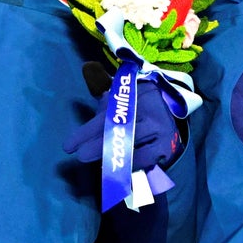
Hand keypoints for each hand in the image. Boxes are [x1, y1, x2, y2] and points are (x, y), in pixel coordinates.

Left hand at [64, 75, 182, 171]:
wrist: (174, 113)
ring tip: (97, 163)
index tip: (68, 146)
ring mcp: (160, 129)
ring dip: (111, 156)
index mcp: (137, 94)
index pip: (108, 114)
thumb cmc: (140, 105)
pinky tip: (116, 169)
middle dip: (97, 144)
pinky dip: (130, 165)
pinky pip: (146, 159)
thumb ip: (104, 92)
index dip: (86, 131)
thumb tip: (87, 73)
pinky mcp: (166, 146)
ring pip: (132, 145)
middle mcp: (150, 110)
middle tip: (80, 156)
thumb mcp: (125, 94)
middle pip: (120, 129)